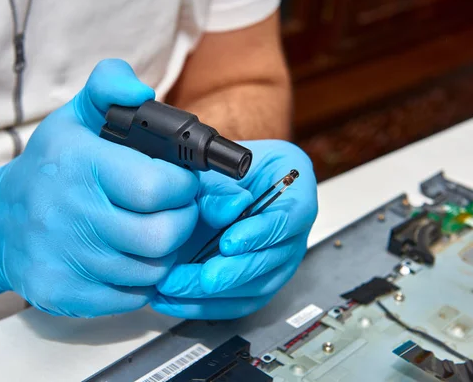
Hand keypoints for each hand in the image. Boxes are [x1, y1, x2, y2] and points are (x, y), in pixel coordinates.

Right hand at [0, 60, 198, 316]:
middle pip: (163, 235)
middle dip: (183, 221)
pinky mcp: (64, 293)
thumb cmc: (50, 166)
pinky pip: (132, 296)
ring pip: (153, 269)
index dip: (184, 186)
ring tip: (152, 231)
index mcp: (79, 164)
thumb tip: (142, 92)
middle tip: (176, 210)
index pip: (157, 186)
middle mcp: (70, 214)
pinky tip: (130, 257)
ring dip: (164, 251)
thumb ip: (111, 85)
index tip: (183, 182)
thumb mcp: (76, 115)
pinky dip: (142, 279)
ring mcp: (65, 259)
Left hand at [151, 140, 317, 318]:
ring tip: (176, 288)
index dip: (258, 234)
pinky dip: (207, 305)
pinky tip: (176, 300)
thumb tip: (225, 213)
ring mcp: (279, 260)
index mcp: (296, 195)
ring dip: (215, 294)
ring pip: (257, 286)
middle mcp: (294, 232)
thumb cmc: (235, 170)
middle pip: (273, 260)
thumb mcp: (225, 167)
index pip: (287, 220)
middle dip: (234, 272)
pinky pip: (240, 302)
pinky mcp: (259, 280)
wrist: (235, 180)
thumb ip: (222, 189)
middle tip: (203, 277)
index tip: (228, 242)